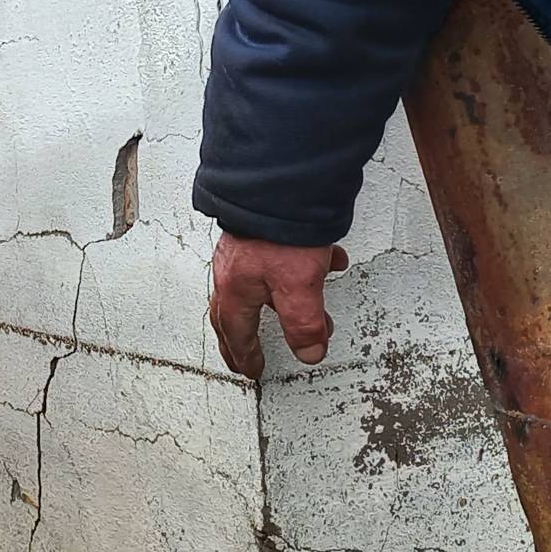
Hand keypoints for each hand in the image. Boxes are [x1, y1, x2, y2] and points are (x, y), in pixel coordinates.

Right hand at [208, 233, 349, 380]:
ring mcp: (245, 250)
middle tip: (243, 355)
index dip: (245, 356)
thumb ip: (304, 324)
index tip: (251, 370)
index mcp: (236, 290)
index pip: (237, 334)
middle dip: (239, 338)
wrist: (280, 182)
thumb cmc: (280, 229)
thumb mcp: (299, 287)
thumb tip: (310, 352)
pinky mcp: (261, 231)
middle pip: (233, 314)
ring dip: (270, 305)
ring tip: (289, 312)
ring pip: (254, 286)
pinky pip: (273, 262)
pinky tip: (317, 264)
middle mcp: (235, 271)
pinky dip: (290, 273)